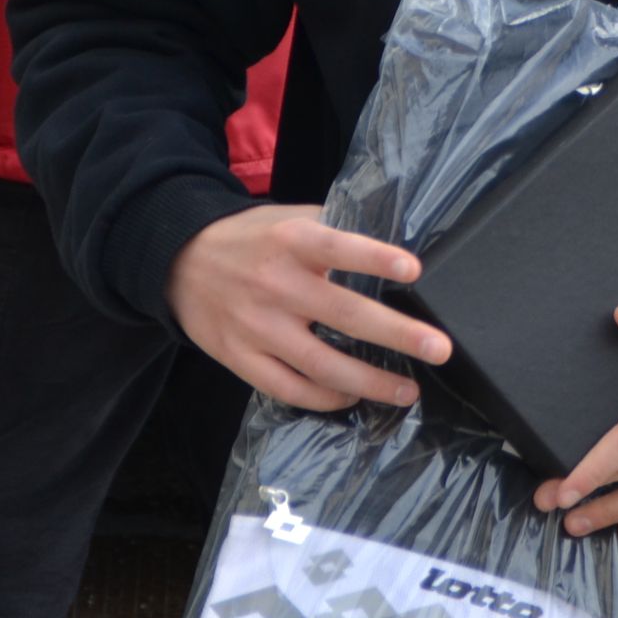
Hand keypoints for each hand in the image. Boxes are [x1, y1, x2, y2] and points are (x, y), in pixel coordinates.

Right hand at [165, 204, 450, 412]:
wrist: (179, 262)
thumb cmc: (252, 239)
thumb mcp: (290, 219)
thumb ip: (334, 231)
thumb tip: (393, 245)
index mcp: (291, 241)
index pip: (338, 248)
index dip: (375, 259)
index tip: (414, 271)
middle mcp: (275, 285)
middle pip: (343, 315)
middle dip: (397, 334)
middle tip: (438, 348)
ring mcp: (256, 328)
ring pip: (321, 364)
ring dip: (371, 381)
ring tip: (409, 391)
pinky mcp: (239, 359)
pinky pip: (289, 388)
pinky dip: (326, 397)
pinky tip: (354, 396)